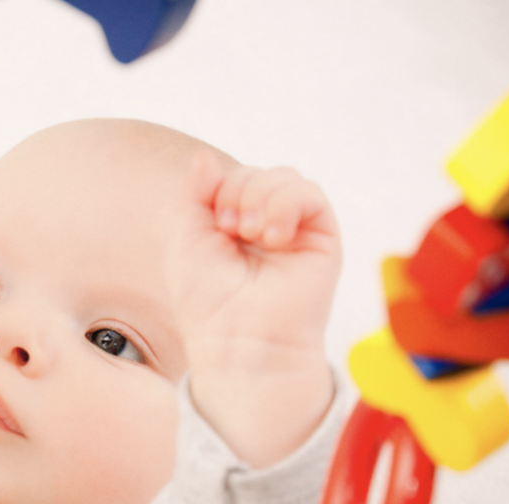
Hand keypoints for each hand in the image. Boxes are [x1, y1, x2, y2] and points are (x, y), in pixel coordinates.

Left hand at [169, 150, 341, 467]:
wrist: (238, 340)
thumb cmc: (208, 302)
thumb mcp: (186, 239)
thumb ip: (194, 194)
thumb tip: (205, 157)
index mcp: (233, 226)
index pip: (231, 179)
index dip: (219, 188)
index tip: (214, 224)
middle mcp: (266, 226)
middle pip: (258, 173)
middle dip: (238, 191)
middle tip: (231, 230)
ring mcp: (295, 231)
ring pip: (285, 177)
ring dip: (261, 197)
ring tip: (251, 234)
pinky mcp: (321, 239)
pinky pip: (310, 193)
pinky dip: (287, 203)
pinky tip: (273, 235)